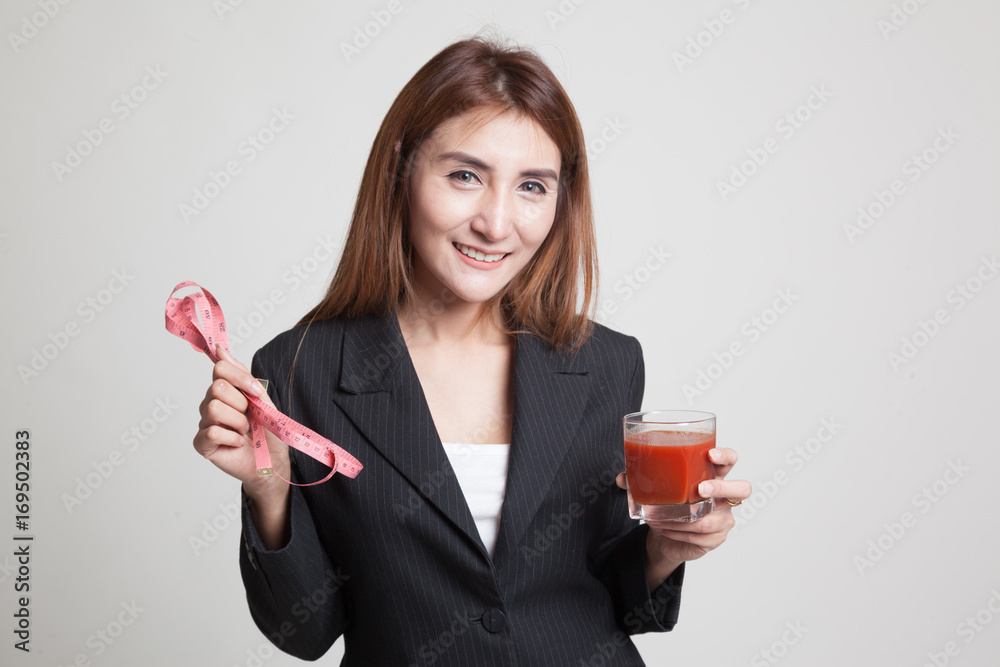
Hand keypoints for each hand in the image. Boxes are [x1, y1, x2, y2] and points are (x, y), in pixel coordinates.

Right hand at [193, 345, 289, 500]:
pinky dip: (232, 439)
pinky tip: (237, 444)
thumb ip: (242, 376)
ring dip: (237, 422)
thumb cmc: (268, 431)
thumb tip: (220, 350)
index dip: (240, 379)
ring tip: (244, 432)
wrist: (273, 461)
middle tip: (249, 418)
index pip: (220, 368)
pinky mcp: (201, 443)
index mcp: (226, 391)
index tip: (256, 392)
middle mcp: (211, 403)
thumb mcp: (262, 400)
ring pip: (214, 409)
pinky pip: (211, 432)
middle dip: (240, 404)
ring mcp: (205, 423)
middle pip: (216, 388)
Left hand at [617, 447, 751, 587]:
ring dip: (684, 519)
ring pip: (711, 519)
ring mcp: (722, 518)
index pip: (729, 460)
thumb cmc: (667, 506)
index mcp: (711, 476)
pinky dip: (680, 532)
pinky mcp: (716, 538)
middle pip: (741, 488)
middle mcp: (723, 497)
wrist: (665, 537)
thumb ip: (638, 481)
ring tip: (663, 518)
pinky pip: (700, 536)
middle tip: (700, 490)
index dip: (725, 456)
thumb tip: (621, 478)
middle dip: (721, 488)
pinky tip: (667, 530)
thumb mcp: (654, 490)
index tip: (710, 454)